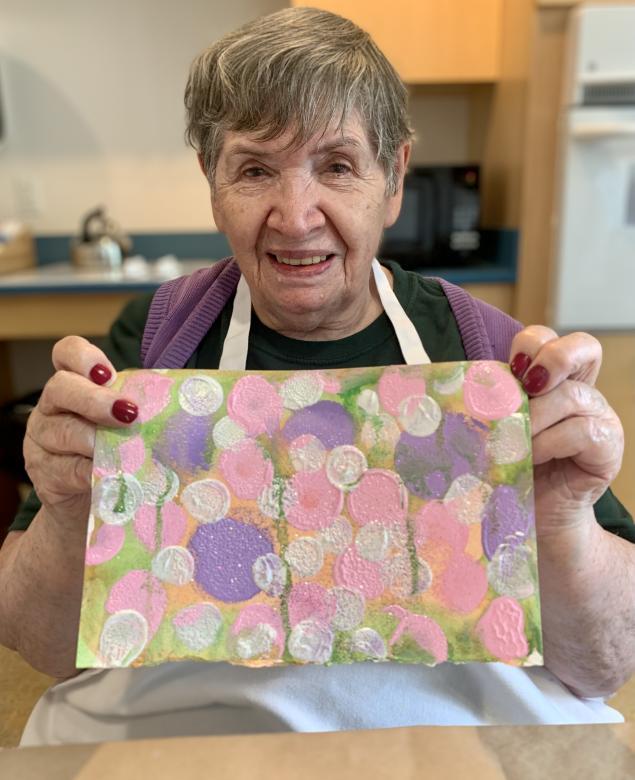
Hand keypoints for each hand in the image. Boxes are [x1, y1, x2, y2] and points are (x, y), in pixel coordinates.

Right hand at [23, 336, 138, 533]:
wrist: (93, 501)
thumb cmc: (116, 451)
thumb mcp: (125, 422)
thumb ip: (136, 405)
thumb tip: (176, 402)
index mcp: (73, 384)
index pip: (66, 353)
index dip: (83, 356)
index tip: (107, 373)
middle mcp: (52, 406)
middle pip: (61, 388)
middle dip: (96, 399)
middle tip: (129, 414)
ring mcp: (42, 440)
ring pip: (63, 431)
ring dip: (97, 439)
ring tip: (123, 450)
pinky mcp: (44, 473)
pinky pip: (66, 469)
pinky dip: (92, 472)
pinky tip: (112, 474)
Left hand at [509, 326, 623, 538]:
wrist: (535, 520)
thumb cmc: (511, 472)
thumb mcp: (498, 428)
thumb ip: (495, 402)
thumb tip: (465, 386)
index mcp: (552, 381)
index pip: (549, 339)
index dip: (530, 343)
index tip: (508, 370)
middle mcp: (581, 391)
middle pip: (583, 346)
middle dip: (551, 358)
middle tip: (525, 387)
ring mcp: (600, 417)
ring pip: (571, 395)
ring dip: (535, 418)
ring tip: (514, 443)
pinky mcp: (608, 446)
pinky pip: (581, 431)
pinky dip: (548, 443)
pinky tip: (531, 459)